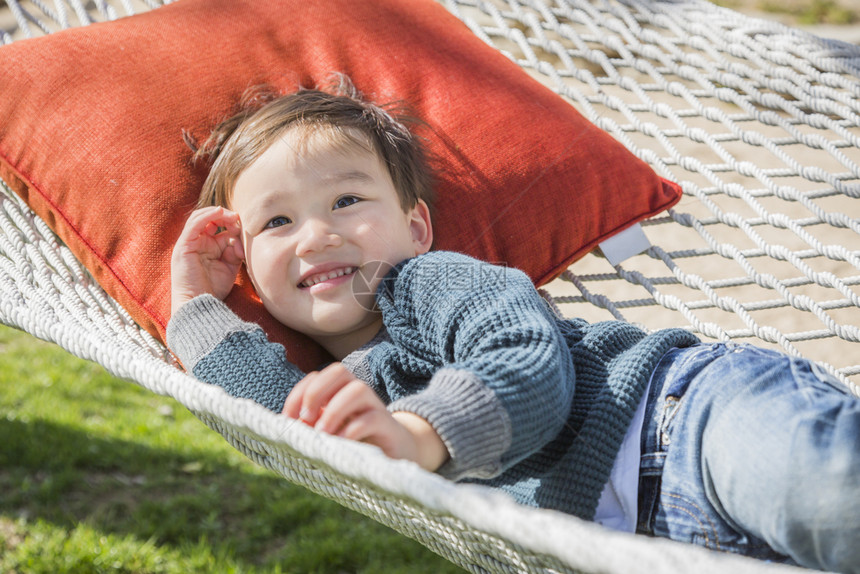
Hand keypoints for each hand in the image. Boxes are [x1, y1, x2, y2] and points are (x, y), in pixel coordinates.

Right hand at [171, 206, 243, 315]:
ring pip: (202, 218)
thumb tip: (239, 240)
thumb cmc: (213, 289)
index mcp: (209, 247)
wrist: (199, 304)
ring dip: (218, 214)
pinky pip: (194, 224)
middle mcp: (198, 242)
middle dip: (227, 217)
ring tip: (232, 216)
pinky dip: (206, 215)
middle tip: (240, 220)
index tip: (245, 229)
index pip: (221, 227)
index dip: (234, 225)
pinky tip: (218, 211)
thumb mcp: (230, 267)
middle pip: (211, 219)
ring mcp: (189, 243)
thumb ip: (235, 252)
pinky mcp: (184, 246)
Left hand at [283, 363, 448, 471]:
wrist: (395, 452)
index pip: (316, 376)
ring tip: (322, 433)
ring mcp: (374, 406)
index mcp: (340, 390)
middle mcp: (357, 391)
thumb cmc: (355, 440)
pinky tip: (340, 444)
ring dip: (334, 410)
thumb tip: (282, 428)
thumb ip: (311, 425)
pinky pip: (371, 418)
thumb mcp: (330, 431)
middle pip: (338, 370)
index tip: (286, 420)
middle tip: (305, 418)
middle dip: (316, 391)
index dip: (298, 393)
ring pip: (357, 389)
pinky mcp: (387, 425)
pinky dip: (352, 430)